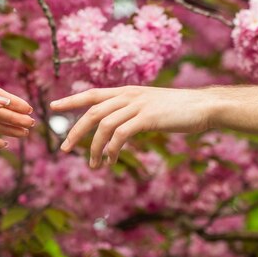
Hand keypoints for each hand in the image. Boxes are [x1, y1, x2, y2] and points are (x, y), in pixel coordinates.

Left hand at [50, 86, 213, 167]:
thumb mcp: (151, 106)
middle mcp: (129, 95)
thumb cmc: (179, 110)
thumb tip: (118, 130)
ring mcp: (137, 105)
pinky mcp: (147, 118)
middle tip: (63, 148)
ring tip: (92, 165)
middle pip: (92, 111)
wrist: (204, 106)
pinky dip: (112, 149)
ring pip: (104, 125)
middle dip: (75, 131)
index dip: (71, 100)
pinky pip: (120, 134)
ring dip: (94, 147)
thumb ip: (132, 113)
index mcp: (127, 91)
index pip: (92, 93)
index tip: (53, 106)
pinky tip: (110, 160)